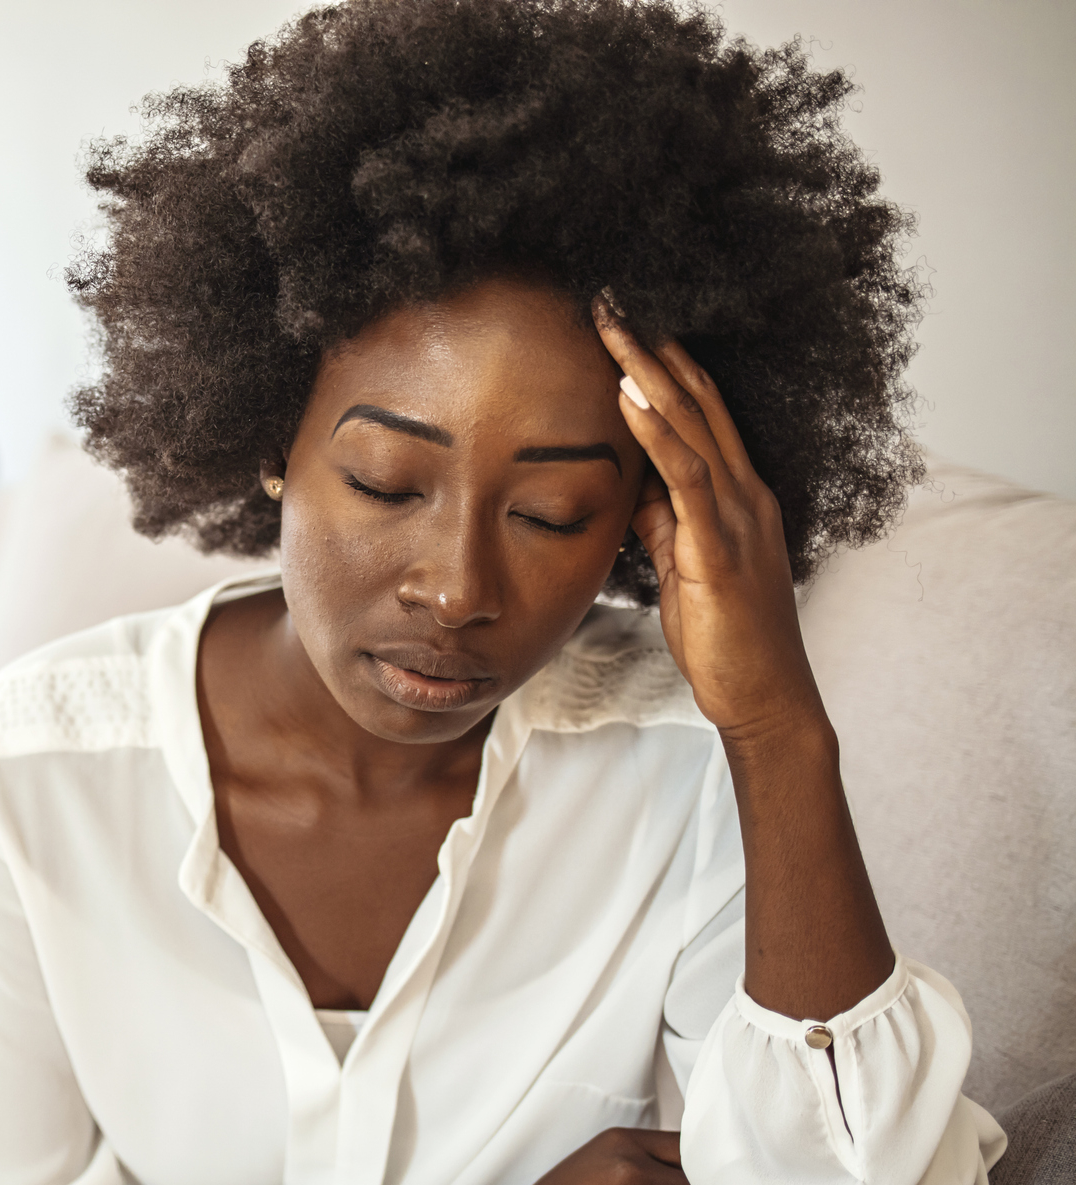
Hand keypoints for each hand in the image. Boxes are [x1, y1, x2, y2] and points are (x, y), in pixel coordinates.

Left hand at [593, 301, 826, 747]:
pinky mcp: (719, 546)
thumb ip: (664, 522)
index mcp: (737, 495)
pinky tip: (628, 398)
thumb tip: (633, 487)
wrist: (762, 696)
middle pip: (696, 400)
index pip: (699, 412)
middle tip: (612, 297)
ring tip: (612, 326)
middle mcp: (745, 492)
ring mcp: (738, 515)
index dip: (663, 364)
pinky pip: (687, 478)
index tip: (624, 324)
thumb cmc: (722, 637)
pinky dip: (657, 433)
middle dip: (653, 347)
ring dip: (648, 371)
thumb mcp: (683, 566)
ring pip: (692, 425)